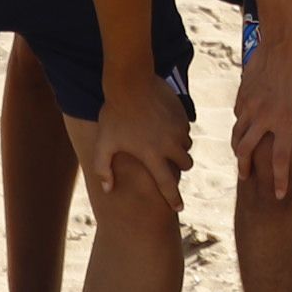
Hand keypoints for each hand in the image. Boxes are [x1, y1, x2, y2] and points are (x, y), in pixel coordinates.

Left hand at [89, 69, 189, 210]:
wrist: (130, 82)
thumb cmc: (113, 115)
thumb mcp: (103, 144)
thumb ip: (103, 169)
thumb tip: (108, 190)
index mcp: (153, 156)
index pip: (167, 185)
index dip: (174, 199)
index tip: (178, 209)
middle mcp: (170, 145)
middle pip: (186, 165)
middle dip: (179, 167)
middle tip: (167, 162)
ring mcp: (179, 128)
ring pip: (187, 145)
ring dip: (179, 148)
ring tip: (163, 141)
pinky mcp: (182, 114)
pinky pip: (186, 128)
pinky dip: (178, 131)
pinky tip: (164, 125)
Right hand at [231, 27, 291, 201]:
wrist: (284, 38)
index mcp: (286, 120)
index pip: (280, 159)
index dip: (279, 180)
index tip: (278, 194)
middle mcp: (264, 116)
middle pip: (246, 152)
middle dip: (245, 168)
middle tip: (247, 177)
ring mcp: (250, 105)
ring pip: (237, 134)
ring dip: (238, 149)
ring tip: (241, 156)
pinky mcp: (242, 93)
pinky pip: (238, 115)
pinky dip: (240, 125)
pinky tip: (244, 127)